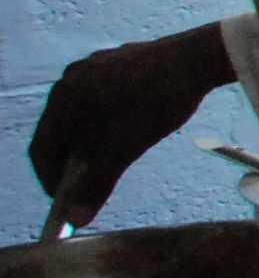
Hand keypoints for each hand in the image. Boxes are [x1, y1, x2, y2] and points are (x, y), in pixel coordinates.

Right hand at [30, 24, 235, 225]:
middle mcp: (69, 80)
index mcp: (63, 100)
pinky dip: (102, 122)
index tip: (67, 203)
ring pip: (77, 116)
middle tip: (91, 184)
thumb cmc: (157, 102)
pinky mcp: (112, 61)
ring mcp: (90, 67)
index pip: (41, 151)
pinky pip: (96, 99)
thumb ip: (97, 184)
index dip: (51, 181)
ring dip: (88, 143)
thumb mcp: (125, 149)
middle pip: (57, 133)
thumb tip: (76, 219)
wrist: (198, 58)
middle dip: (71, 163)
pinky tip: (126, 129)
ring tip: (110, 159)